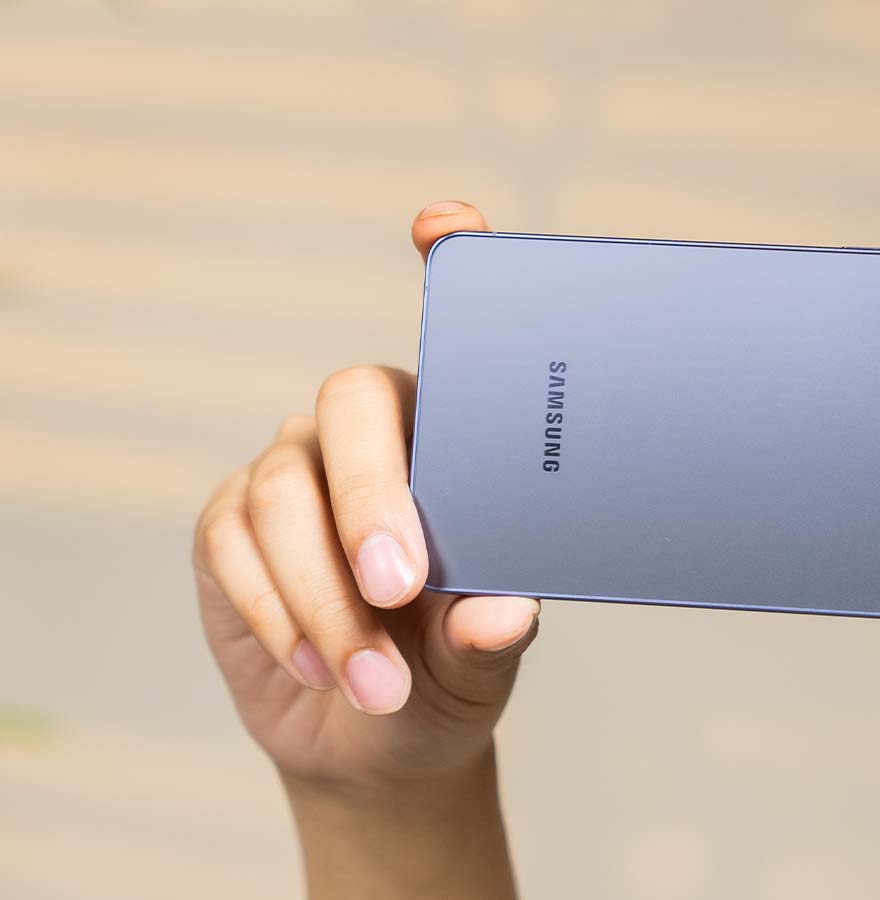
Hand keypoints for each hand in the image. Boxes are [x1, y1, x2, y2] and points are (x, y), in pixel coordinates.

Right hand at [193, 201, 528, 898]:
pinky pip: (234, 545)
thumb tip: (501, 614)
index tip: (449, 226)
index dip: (449, 262)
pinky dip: (276, 611)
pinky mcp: (227, 521)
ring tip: (374, 680)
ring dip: (325, 597)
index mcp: (453, 433)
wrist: (378, 735)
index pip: (453, 330)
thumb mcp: (485, 658)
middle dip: (372, 496)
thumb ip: (493, 630)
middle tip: (401, 587)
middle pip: (352, 401)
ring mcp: (293, 466)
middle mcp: (370, 428)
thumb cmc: (451, 667)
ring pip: (287, 492)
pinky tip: (317, 666)